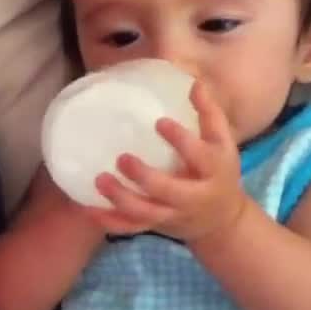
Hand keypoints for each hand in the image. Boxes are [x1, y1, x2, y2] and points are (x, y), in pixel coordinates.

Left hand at [87, 81, 248, 242]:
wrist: (222, 220)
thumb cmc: (219, 172)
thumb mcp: (223, 143)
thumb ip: (209, 113)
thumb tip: (194, 81)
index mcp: (213, 171)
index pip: (199, 156)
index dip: (181, 140)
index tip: (159, 122)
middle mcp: (193, 197)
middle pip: (169, 191)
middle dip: (145, 177)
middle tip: (122, 157)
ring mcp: (172, 215)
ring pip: (145, 213)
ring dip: (121, 199)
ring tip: (99, 179)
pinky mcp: (156, 227)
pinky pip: (129, 227)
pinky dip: (108, 220)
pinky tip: (87, 208)